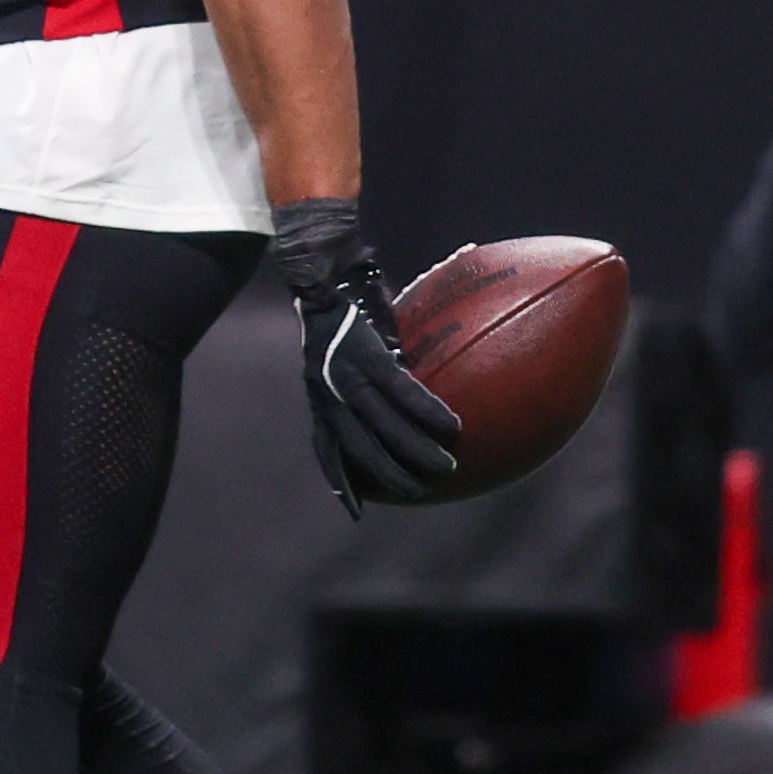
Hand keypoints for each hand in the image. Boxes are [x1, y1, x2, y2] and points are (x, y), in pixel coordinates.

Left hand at [270, 199, 460, 513]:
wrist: (323, 265)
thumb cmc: (340, 301)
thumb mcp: (350, 344)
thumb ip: (370, 368)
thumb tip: (403, 374)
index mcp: (320, 392)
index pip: (325, 445)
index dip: (338, 477)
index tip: (353, 508)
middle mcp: (327, 390)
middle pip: (355, 447)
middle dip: (384, 476)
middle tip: (418, 494)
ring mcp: (347, 374)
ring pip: (381, 426)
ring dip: (413, 450)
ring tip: (444, 468)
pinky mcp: (368, 356)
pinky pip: (402, 392)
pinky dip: (426, 412)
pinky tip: (452, 427)